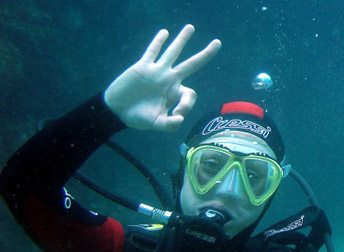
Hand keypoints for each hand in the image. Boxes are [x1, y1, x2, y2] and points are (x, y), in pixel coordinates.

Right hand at [104, 25, 220, 131]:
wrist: (117, 110)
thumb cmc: (138, 117)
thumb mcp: (156, 124)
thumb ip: (169, 125)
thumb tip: (180, 119)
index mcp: (175, 93)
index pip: (190, 94)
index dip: (187, 105)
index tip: (178, 114)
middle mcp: (170, 80)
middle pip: (192, 64)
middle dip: (205, 54)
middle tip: (218, 43)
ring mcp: (157, 71)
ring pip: (173, 52)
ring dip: (182, 39)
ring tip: (191, 27)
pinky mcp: (143, 67)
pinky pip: (152, 52)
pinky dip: (158, 42)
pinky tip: (165, 32)